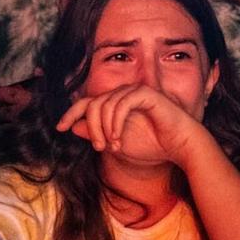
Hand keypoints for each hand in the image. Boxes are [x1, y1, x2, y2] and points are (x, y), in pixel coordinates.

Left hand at [56, 84, 211, 169]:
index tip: (60, 128)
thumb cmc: (152, 145)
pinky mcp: (145, 93)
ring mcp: (133, 92)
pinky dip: (116, 122)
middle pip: (92, 104)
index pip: (86, 103)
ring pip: (105, 104)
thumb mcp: (117, 143)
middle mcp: (122, 95)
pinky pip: (122, 103)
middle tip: (98, 147)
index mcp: (114, 105)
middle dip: (91, 127)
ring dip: (105, 128)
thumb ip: (97, 134)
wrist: (179, 146)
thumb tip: (75, 127)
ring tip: (114, 146)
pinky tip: (119, 138)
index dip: (70, 113)